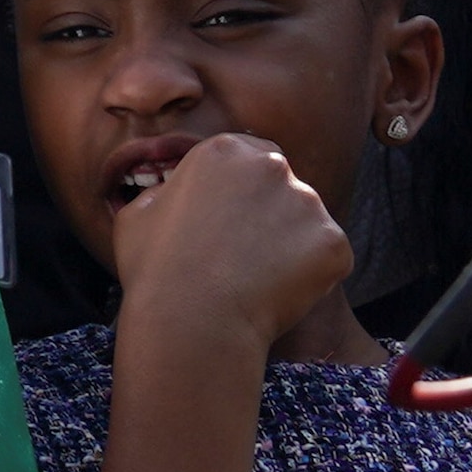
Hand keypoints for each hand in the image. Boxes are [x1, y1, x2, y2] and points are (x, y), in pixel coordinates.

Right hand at [108, 130, 353, 359]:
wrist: (193, 320)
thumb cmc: (155, 269)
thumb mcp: (138, 214)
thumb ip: (164, 193)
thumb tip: (172, 196)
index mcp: (224, 151)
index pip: (250, 156)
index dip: (241, 189)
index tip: (232, 218)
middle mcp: (272, 166)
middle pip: (282, 184)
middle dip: (270, 211)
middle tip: (246, 251)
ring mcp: (309, 204)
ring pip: (307, 221)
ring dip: (291, 242)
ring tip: (259, 278)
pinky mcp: (334, 243)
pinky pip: (327, 256)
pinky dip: (311, 274)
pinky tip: (278, 292)